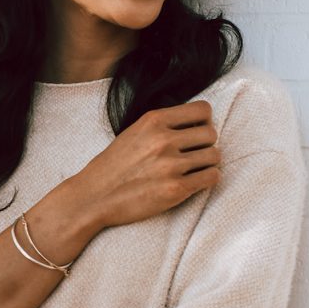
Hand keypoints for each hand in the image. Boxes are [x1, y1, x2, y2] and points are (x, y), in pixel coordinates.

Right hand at [70, 100, 221, 228]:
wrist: (93, 197)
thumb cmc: (111, 167)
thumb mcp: (133, 133)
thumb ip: (162, 126)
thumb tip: (196, 124)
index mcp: (153, 121)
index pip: (202, 110)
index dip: (202, 122)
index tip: (194, 133)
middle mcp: (164, 140)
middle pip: (211, 134)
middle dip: (204, 145)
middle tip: (191, 155)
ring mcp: (171, 165)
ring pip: (214, 156)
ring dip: (206, 163)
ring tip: (191, 170)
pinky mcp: (176, 189)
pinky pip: (212, 177)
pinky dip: (206, 179)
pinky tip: (193, 182)